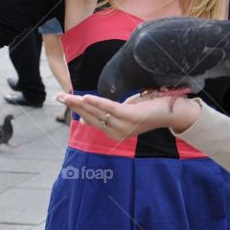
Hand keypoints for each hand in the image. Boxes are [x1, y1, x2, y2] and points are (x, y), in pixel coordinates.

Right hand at [56, 92, 202, 139]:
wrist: (172, 111)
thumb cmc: (148, 109)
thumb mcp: (125, 112)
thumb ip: (109, 113)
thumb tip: (87, 114)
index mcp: (115, 133)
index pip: (91, 120)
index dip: (76, 110)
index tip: (63, 100)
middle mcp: (117, 133)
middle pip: (90, 116)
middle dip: (73, 106)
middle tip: (58, 96)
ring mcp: (123, 126)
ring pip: (96, 112)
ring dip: (80, 103)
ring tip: (66, 96)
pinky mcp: (129, 116)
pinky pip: (109, 108)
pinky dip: (96, 102)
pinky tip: (85, 97)